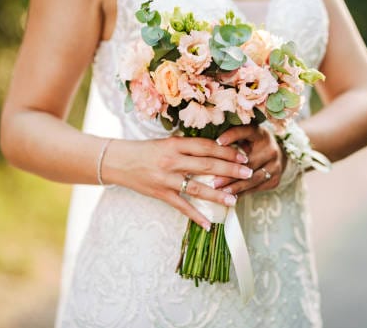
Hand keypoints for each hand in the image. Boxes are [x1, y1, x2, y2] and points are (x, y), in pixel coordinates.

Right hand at [101, 137, 253, 229]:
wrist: (118, 161)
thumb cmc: (145, 150)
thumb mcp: (167, 141)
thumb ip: (188, 146)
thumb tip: (215, 149)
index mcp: (175, 144)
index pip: (206, 147)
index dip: (227, 151)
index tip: (243, 154)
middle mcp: (172, 160)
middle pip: (207, 165)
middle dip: (230, 169)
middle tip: (248, 173)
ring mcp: (166, 179)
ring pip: (197, 187)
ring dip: (218, 194)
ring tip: (234, 200)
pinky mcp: (160, 193)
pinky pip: (181, 206)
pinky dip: (195, 215)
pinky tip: (208, 224)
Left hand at [212, 125, 286, 195]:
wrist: (278, 156)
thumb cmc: (253, 144)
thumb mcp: (245, 136)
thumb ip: (231, 137)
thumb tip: (211, 143)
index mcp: (260, 134)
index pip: (246, 131)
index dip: (232, 136)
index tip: (217, 142)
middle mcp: (270, 148)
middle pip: (249, 162)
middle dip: (230, 173)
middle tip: (214, 182)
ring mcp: (275, 165)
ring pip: (253, 179)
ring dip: (236, 187)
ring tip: (221, 192)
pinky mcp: (275, 179)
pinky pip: (256, 188)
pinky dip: (243, 193)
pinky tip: (230, 196)